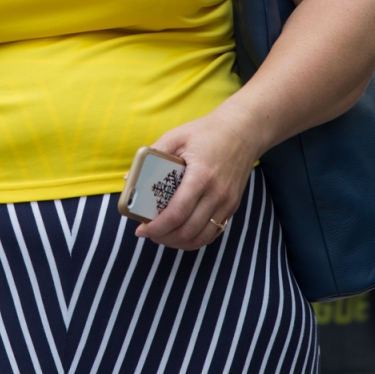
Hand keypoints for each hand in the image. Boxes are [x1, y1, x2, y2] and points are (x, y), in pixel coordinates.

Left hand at [135, 102, 258, 250]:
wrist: (243, 131)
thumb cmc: (207, 132)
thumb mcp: (177, 136)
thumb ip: (153, 154)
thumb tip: (131, 177)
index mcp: (200, 176)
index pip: (177, 213)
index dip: (157, 227)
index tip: (141, 229)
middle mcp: (216, 194)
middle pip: (187, 230)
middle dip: (164, 237)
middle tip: (148, 233)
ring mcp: (227, 203)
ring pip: (201, 237)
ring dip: (178, 242)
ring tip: (162, 236)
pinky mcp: (232, 206)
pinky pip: (213, 232)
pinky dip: (195, 239)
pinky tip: (182, 235)